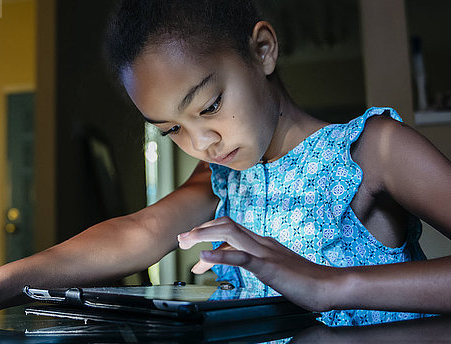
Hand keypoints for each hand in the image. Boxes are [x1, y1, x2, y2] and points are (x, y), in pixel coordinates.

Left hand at [177, 216, 341, 311]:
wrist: (330, 287)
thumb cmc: (305, 281)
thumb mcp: (275, 268)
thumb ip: (257, 262)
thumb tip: (238, 262)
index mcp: (263, 243)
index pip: (231, 229)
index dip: (209, 231)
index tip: (192, 241)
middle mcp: (261, 242)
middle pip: (226, 225)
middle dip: (201, 230)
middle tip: (181, 240)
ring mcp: (265, 252)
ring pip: (230, 233)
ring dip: (204, 235)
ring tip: (186, 242)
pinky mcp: (268, 267)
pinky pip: (241, 257)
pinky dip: (220, 256)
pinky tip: (204, 258)